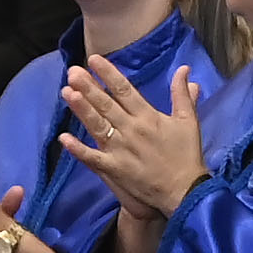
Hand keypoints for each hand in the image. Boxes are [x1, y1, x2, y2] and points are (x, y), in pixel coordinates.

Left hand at [60, 57, 207, 216]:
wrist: (185, 192)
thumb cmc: (186, 155)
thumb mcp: (189, 121)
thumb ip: (182, 94)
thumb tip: (184, 69)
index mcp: (148, 116)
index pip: (124, 90)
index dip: (108, 74)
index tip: (94, 59)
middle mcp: (131, 130)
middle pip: (106, 105)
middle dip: (88, 87)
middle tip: (72, 71)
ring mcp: (120, 150)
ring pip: (97, 125)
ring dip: (81, 109)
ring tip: (66, 92)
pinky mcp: (115, 169)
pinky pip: (93, 158)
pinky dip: (78, 149)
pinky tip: (63, 138)